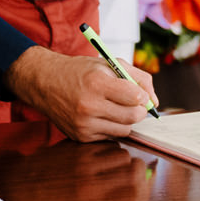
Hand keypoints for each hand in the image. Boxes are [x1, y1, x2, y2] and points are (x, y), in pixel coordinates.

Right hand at [4, 46, 156, 141]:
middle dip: (138, 110)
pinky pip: (109, 137)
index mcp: (96, 82)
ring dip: (125, 120)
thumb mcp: (107, 63)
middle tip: (133, 103)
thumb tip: (155, 101)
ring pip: (124, 130)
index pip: (135, 97)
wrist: (44, 81)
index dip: (142, 96)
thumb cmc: (78, 71)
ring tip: (115, 107)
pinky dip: (110, 127)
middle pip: (132, 117)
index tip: (139, 94)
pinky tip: (100, 115)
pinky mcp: (80, 136)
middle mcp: (89, 105)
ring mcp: (83, 123)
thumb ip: (137, 77)